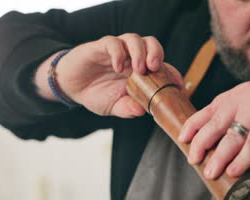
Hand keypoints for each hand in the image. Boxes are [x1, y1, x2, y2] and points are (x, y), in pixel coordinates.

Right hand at [35, 34, 182, 117]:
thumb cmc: (96, 94)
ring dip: (140, 52)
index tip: (178, 86)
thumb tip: (141, 111)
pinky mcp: (101, 47)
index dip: (172, 73)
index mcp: (140, 72)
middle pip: (152, 44)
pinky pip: (113, 43)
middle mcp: (131, 58)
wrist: (71, 87)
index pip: (162, 66)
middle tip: (154, 68)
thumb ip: (128, 109)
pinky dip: (118, 53)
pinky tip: (118, 66)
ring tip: (138, 69)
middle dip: (157, 53)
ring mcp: (117, 51)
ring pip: (135, 39)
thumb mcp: (114, 107)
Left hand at [178, 81, 249, 178]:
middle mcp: (245, 97)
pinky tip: (234, 172)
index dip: (193, 125)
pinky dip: (241, 160)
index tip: (183, 139)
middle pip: (215, 123)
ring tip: (211, 172)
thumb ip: (235, 124)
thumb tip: (212, 148)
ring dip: (219, 157)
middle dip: (201, 144)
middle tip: (194, 160)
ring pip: (231, 137)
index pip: (208, 110)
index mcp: (237, 95)